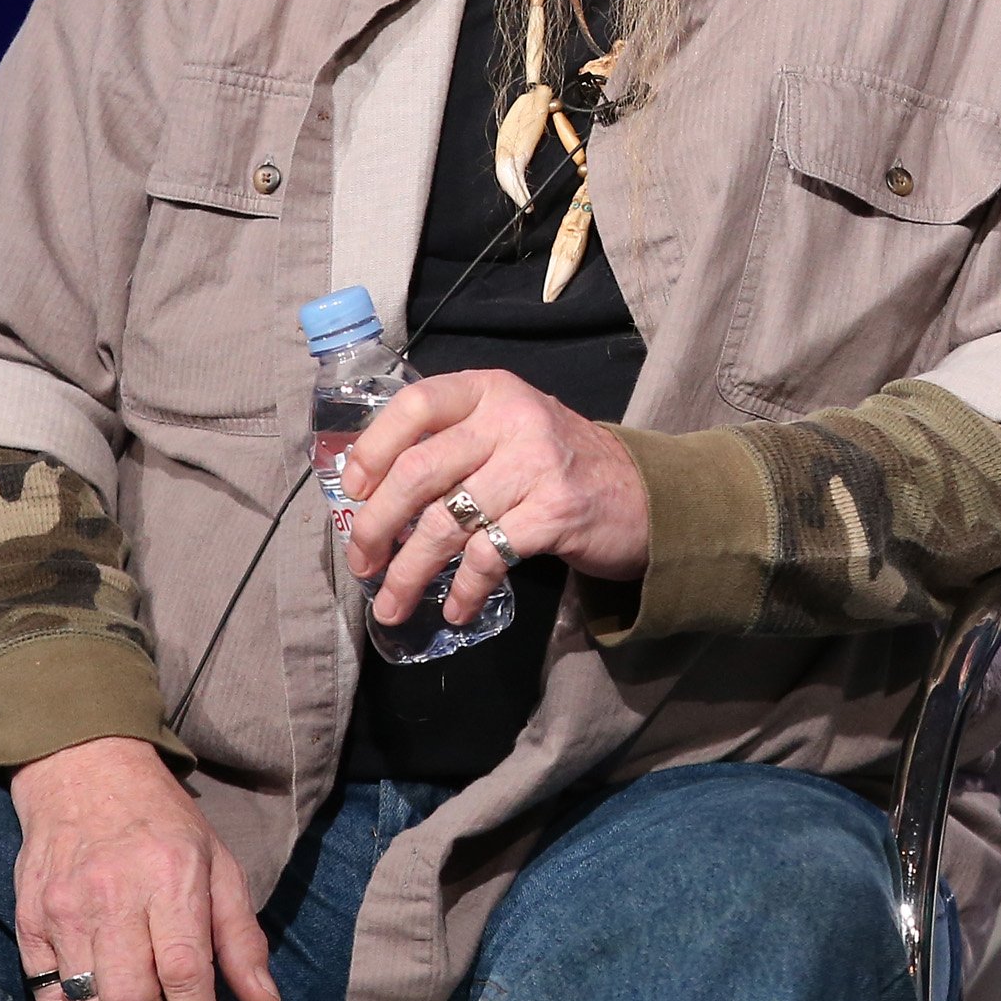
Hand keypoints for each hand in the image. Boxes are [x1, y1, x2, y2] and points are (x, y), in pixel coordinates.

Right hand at [9, 735, 277, 1000]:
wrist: (84, 772)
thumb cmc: (161, 820)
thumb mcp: (220, 863)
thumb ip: (241, 936)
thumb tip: (262, 998)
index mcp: (172, 878)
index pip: (185, 972)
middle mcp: (114, 896)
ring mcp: (64, 911)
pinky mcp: (29, 922)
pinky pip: (48, 995)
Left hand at [339, 369, 649, 624]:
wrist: (647, 494)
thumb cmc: (561, 465)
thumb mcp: (511, 430)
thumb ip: (456, 443)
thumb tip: (372, 491)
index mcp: (492, 391)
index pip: (416, 404)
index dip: (373, 450)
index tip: (353, 492)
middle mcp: (513, 419)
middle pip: (418, 472)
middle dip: (376, 526)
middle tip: (362, 562)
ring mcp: (536, 464)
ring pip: (445, 523)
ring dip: (409, 573)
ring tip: (392, 604)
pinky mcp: (556, 512)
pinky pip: (489, 557)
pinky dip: (465, 591)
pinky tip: (456, 609)